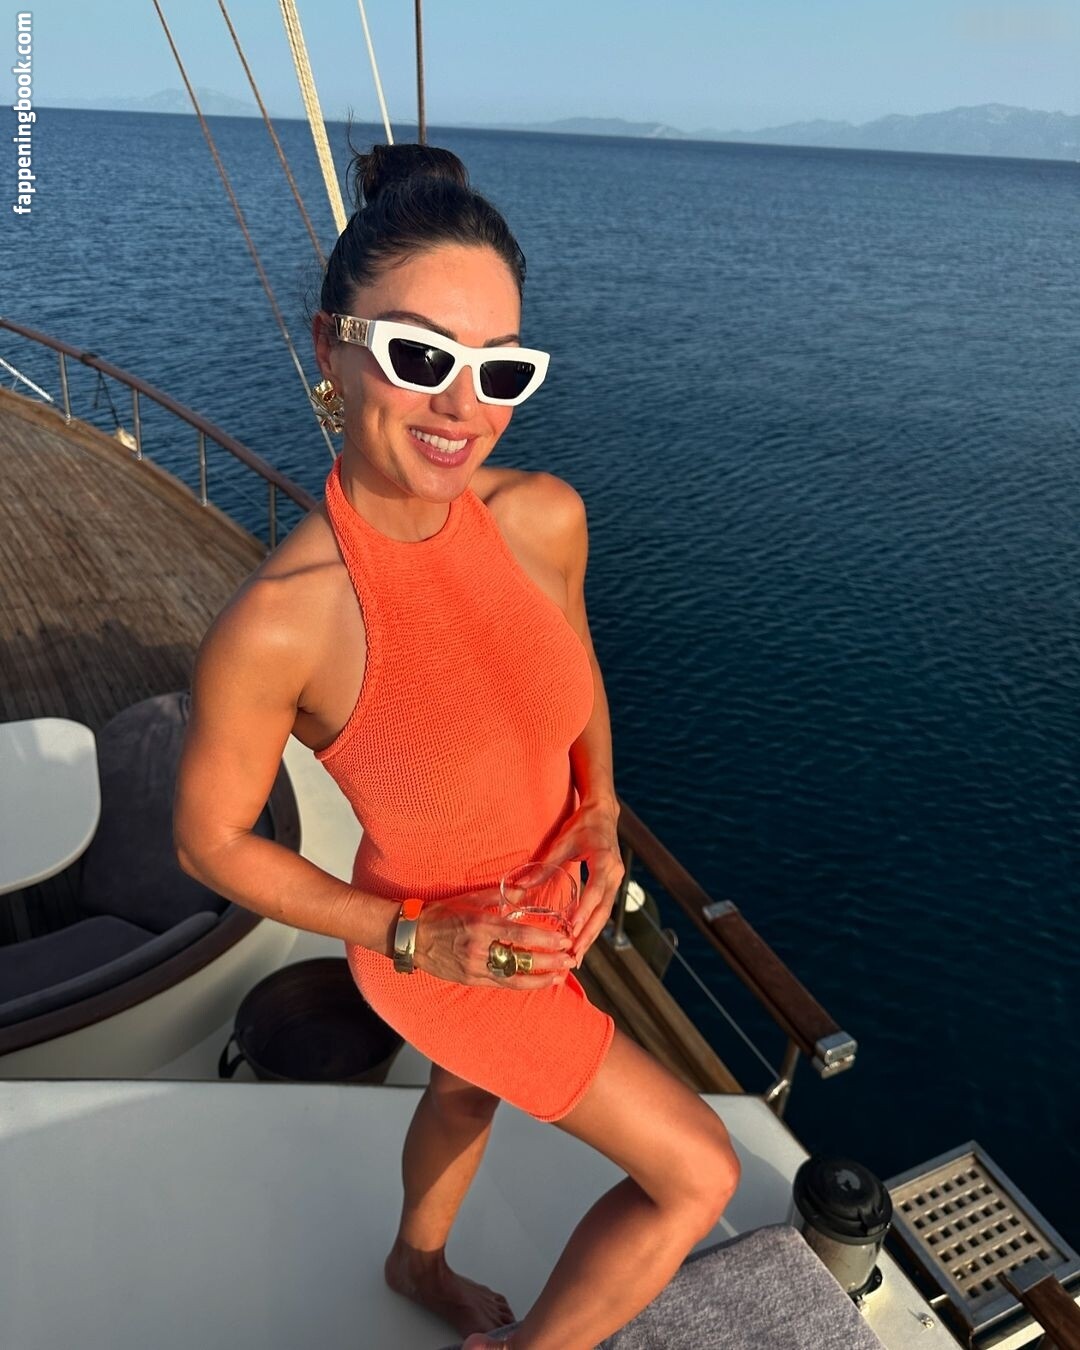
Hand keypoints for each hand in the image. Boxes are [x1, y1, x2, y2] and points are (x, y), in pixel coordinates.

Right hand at [411, 888, 575, 990]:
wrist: (412, 937)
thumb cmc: (441, 914)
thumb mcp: (469, 899)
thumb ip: (498, 897)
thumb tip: (523, 891)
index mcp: (481, 925)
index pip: (520, 934)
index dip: (545, 939)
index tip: (564, 939)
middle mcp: (479, 949)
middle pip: (522, 959)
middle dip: (549, 961)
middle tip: (570, 959)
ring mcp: (474, 968)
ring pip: (514, 978)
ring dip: (540, 979)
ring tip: (560, 976)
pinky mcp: (470, 980)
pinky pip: (501, 984)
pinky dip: (521, 984)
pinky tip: (537, 983)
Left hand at [539, 799, 623, 966]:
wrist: (604, 813)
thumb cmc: (583, 824)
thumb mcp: (563, 842)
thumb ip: (544, 865)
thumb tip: (520, 886)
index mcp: (605, 862)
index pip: (595, 892)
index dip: (583, 913)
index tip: (571, 931)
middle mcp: (615, 875)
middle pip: (603, 911)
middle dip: (588, 935)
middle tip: (574, 956)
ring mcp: (617, 881)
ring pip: (604, 915)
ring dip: (591, 936)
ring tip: (577, 957)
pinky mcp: (612, 884)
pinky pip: (603, 910)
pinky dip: (593, 926)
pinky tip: (582, 941)